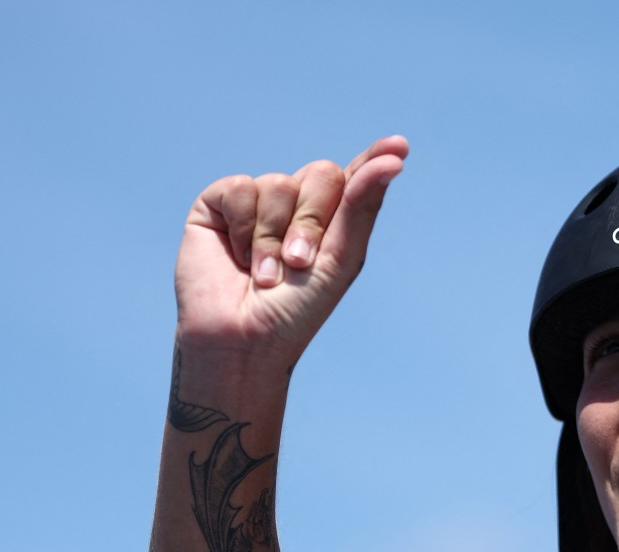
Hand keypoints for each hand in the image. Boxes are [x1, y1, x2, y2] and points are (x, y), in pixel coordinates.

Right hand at [174, 136, 408, 365]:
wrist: (243, 338)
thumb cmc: (297, 309)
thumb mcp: (341, 257)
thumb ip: (362, 205)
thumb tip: (394, 157)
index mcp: (333, 218)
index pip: (357, 176)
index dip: (376, 157)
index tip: (399, 146)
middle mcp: (297, 203)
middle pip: (322, 173)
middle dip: (313, 221)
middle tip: (300, 263)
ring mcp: (258, 201)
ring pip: (279, 183)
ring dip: (275, 236)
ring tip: (266, 274)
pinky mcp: (218, 203)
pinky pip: (240, 188)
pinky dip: (245, 229)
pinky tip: (238, 258)